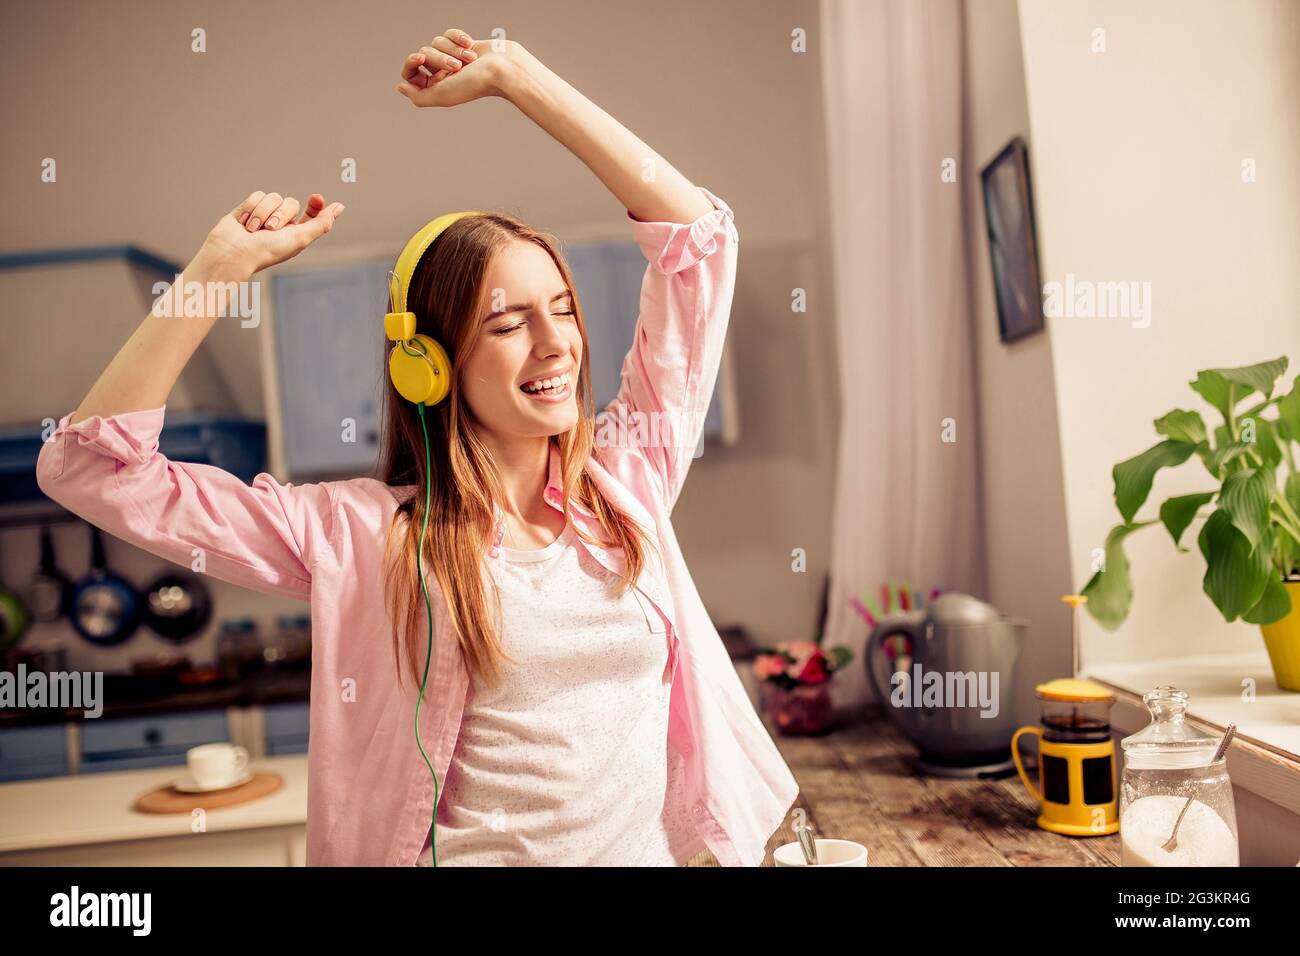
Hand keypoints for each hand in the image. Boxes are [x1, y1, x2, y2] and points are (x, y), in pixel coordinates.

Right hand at [196, 191, 344, 277]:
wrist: (233, 252)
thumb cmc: (268, 250)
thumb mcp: (300, 238)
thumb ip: (321, 223)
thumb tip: (340, 206)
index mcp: (296, 233)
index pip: (311, 213)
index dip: (315, 205)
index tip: (315, 198)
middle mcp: (281, 224)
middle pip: (290, 202)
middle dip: (280, 214)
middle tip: (270, 230)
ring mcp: (264, 215)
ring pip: (273, 197)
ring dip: (263, 213)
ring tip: (253, 229)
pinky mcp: (248, 208)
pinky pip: (257, 195)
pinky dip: (251, 208)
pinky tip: (244, 223)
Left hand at [396, 28, 520, 107]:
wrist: (502, 69)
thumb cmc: (475, 84)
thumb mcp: (442, 95)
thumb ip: (418, 96)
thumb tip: (400, 87)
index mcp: (434, 88)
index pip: (409, 73)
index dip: (411, 63)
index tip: (420, 58)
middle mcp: (441, 74)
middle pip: (424, 54)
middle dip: (440, 57)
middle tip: (457, 67)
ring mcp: (452, 58)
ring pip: (436, 42)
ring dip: (453, 49)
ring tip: (469, 59)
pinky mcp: (462, 45)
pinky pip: (449, 34)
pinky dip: (458, 38)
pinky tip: (470, 46)